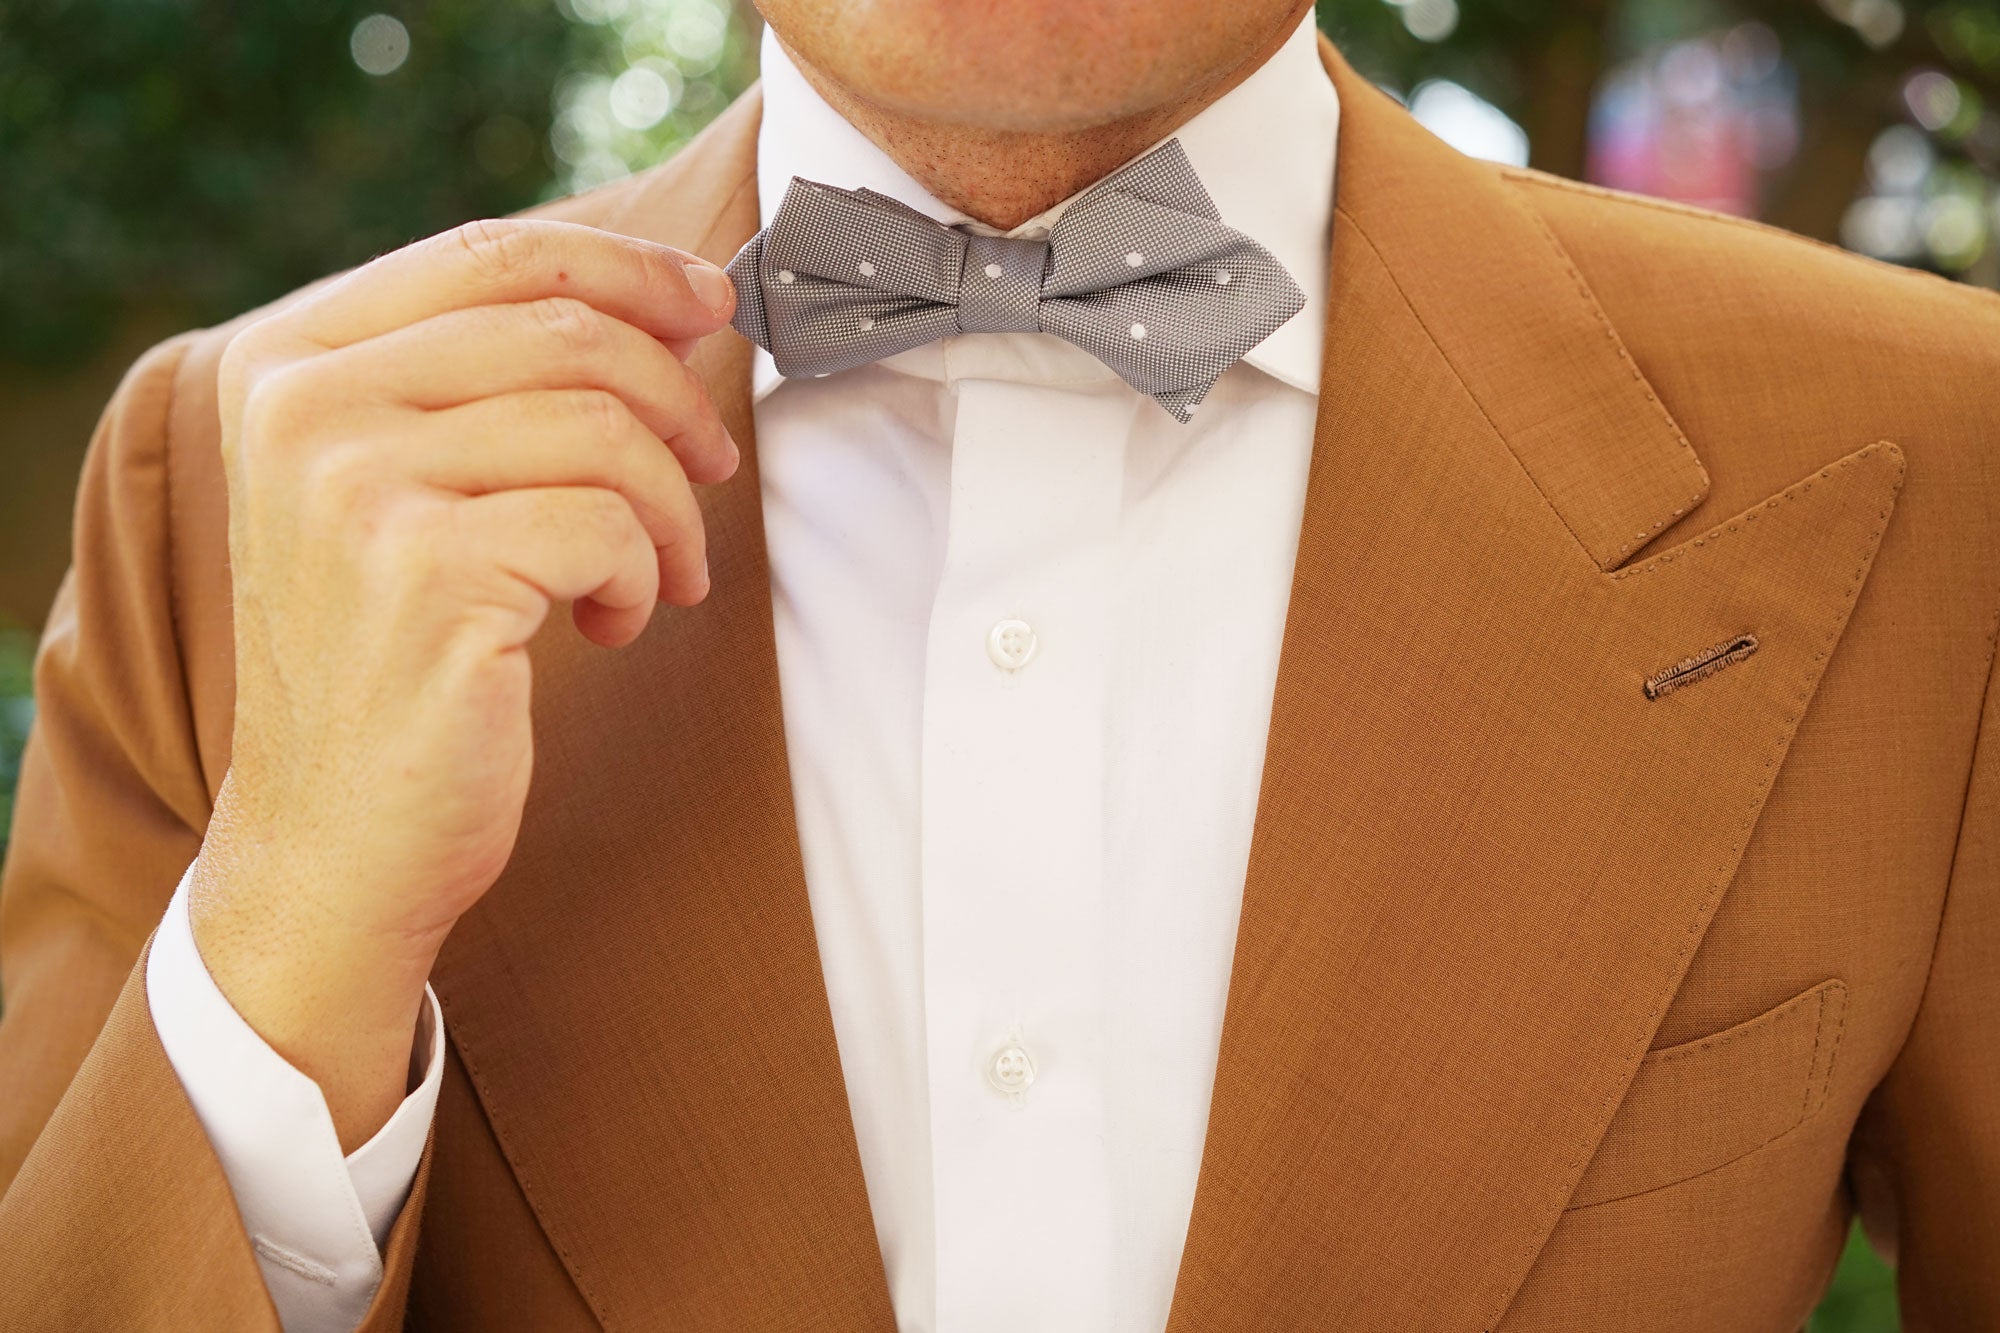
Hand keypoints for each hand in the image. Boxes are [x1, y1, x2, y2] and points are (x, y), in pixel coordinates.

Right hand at [187, 219, 737, 1148]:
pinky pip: (609, 524)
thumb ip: (487, 385)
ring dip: (670, 507)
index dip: (626, 267)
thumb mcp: (400, 492)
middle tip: (712, 474)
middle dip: (677, 401)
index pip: (490, 254)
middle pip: (568, 332)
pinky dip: (644, 579)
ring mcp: (356, 488)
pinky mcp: (427, 575)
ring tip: (659, 575)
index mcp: (288, 363)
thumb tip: (674, 302)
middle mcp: (304, 407)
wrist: (331, 844)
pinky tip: (608, 627)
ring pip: (604, 427)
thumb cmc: (391, 663)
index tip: (710, 303)